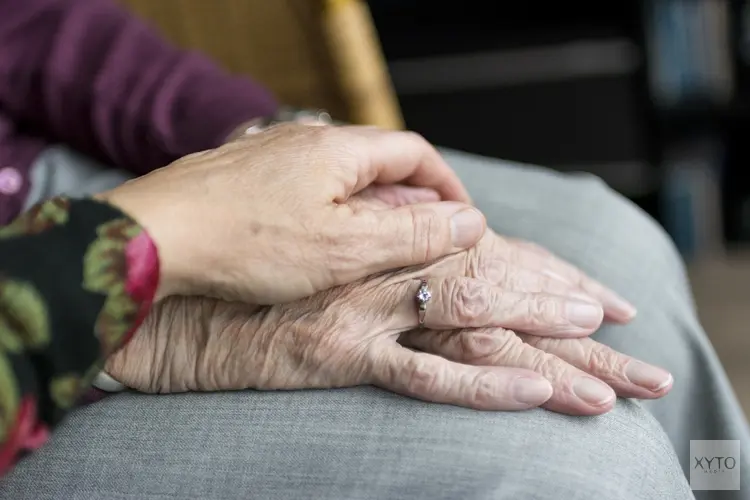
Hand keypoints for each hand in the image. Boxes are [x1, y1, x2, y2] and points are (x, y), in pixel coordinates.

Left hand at [97, 124, 480, 303]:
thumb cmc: (245, 242)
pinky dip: (327, 212)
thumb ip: (411, 233)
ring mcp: (270, 154)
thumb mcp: (345, 247)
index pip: (415, 153)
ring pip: (339, 176)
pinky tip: (315, 244)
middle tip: (422, 242)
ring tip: (374, 248)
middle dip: (410, 200)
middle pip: (379, 162)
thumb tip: (469, 221)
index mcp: (339, 149)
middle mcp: (306, 140)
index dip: (446, 186)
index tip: (462, 220)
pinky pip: (302, 188)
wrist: (152, 239)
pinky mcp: (242, 176)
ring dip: (369, 207)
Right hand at [106, 192, 668, 415]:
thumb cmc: (262, 271)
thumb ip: (380, 249)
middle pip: (496, 284)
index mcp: (391, 241)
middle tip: (622, 329)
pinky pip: (424, 372)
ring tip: (607, 377)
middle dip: (565, 307)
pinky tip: (534, 391)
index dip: (546, 272)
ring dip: (545, 344)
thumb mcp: (330, 254)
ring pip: (476, 320)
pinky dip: (483, 382)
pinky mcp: (344, 352)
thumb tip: (427, 249)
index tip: (599, 294)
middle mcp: (388, 266)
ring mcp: (370, 309)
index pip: (489, 254)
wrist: (191, 298)